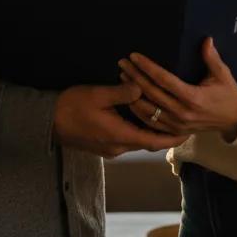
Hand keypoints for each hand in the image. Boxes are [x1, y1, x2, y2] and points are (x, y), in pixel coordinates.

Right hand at [52, 82, 188, 158]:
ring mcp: (109, 149)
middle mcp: (117, 147)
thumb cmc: (73, 106)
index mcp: (119, 136)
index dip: (172, 139)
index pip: (153, 142)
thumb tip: (142, 87)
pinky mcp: (103, 146)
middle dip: (165, 135)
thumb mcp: (99, 95)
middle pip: (148, 143)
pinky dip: (138, 131)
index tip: (188, 133)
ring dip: (151, 133)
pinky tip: (142, 119)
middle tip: (182, 124)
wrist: (49, 121)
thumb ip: (122, 92)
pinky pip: (127, 140)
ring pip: (137, 142)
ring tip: (166, 120)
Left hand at [119, 39, 236, 140]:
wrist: (234, 120)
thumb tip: (206, 39)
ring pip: (148, 110)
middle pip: (152, 93)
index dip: (148, 67)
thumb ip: (212, 58)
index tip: (135, 56)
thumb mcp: (223, 74)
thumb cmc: (227, 94)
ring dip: (133, 94)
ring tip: (122, 78)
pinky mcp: (175, 132)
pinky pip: (152, 124)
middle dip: (135, 77)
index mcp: (193, 97)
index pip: (164, 80)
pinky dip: (138, 112)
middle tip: (122, 63)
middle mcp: (182, 112)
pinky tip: (129, 100)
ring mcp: (177, 124)